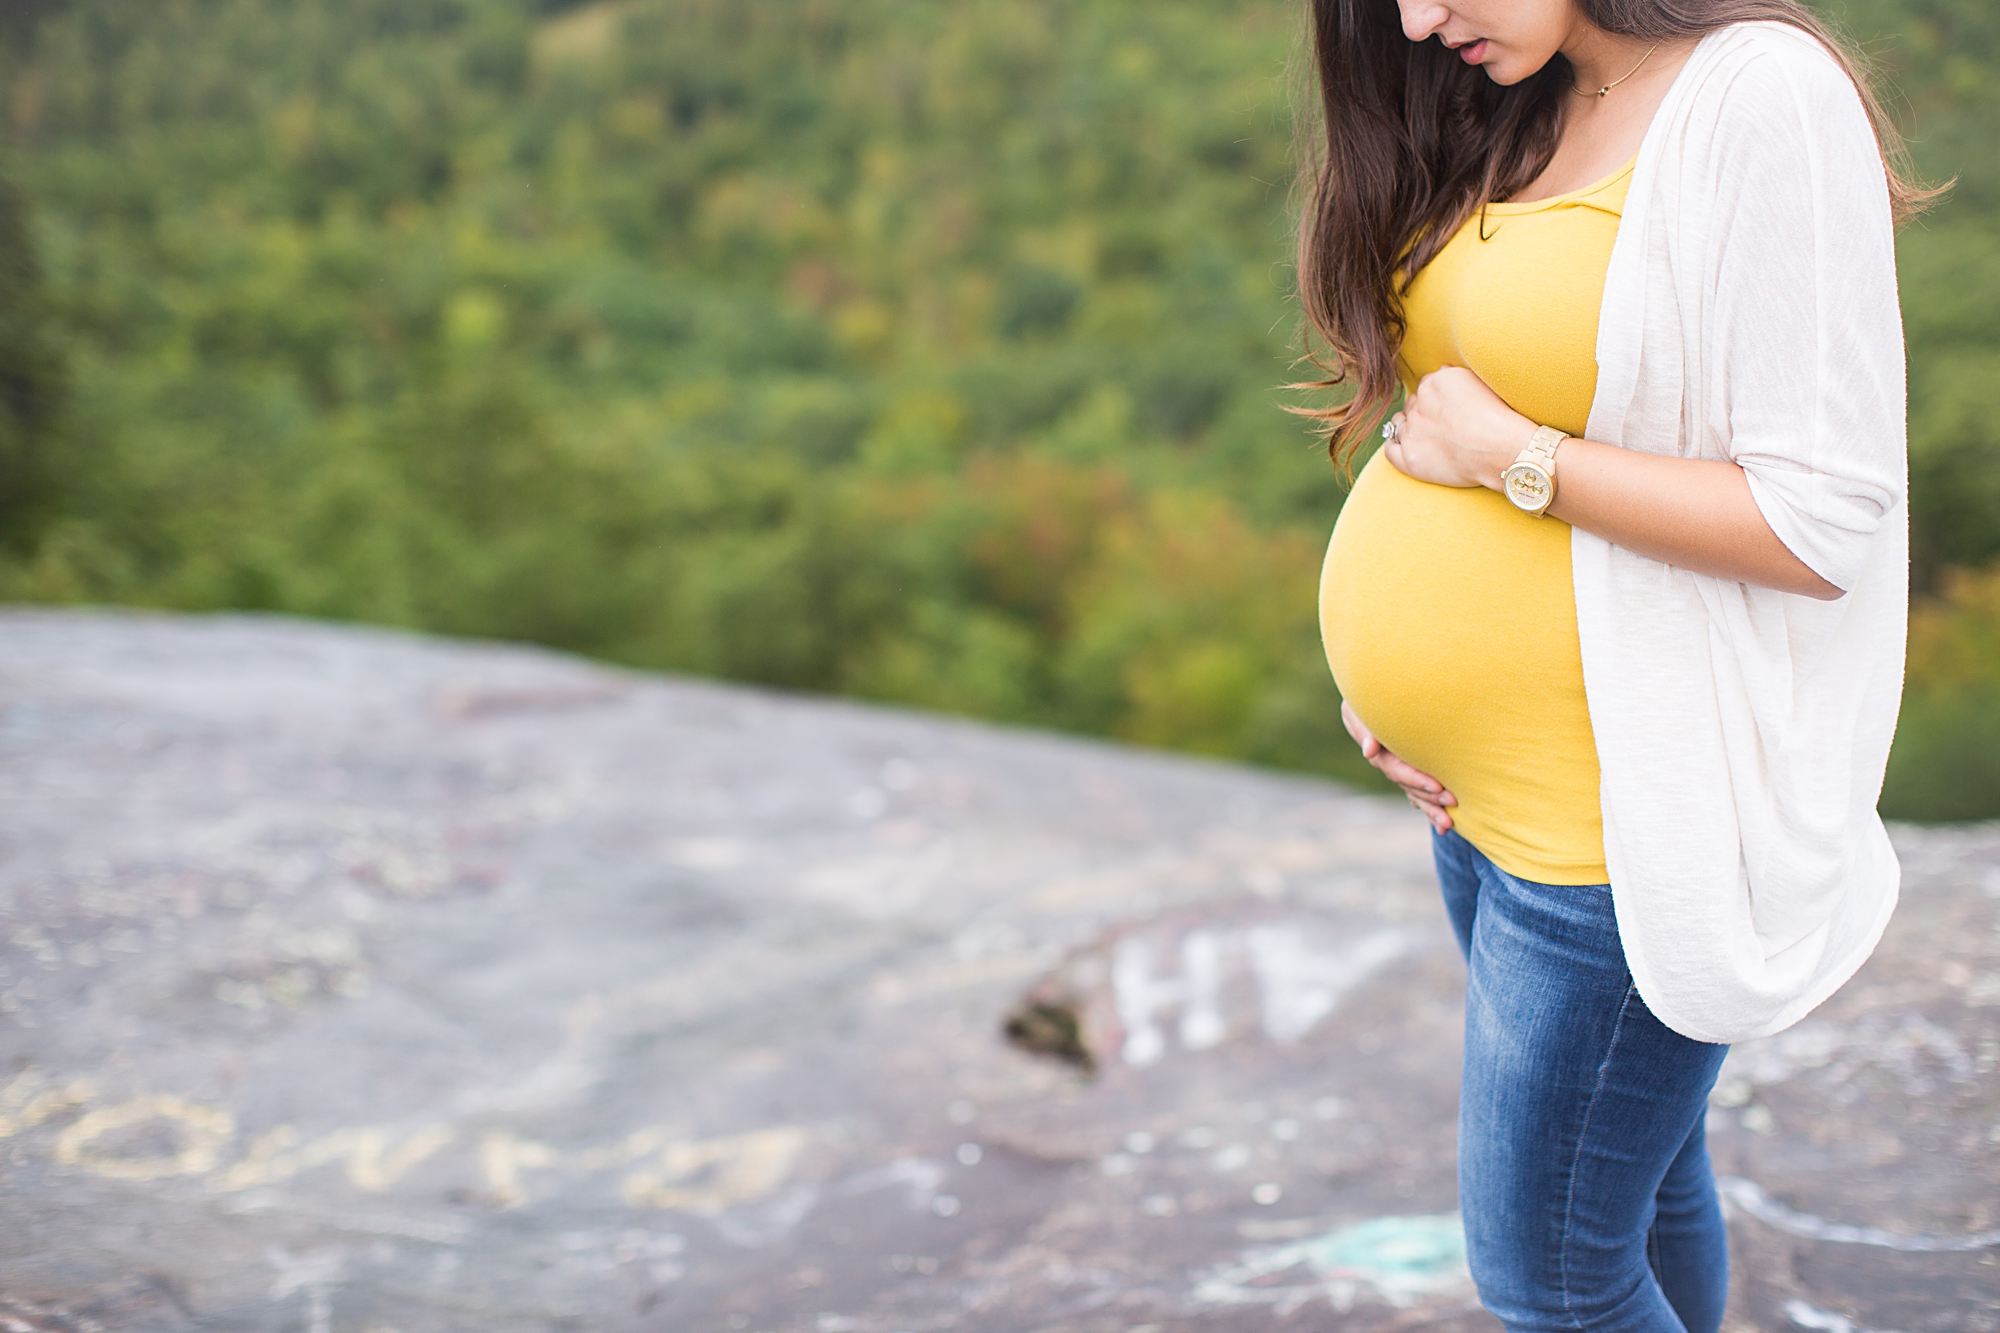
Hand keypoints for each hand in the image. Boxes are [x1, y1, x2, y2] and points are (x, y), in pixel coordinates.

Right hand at [1340, 699, 1456, 832]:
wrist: (1376, 695)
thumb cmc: (1371, 696)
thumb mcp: (1361, 708)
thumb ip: (1366, 727)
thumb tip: (1369, 751)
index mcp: (1379, 751)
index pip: (1398, 769)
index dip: (1417, 779)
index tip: (1438, 787)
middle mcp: (1387, 764)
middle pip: (1408, 787)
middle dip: (1430, 799)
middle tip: (1452, 807)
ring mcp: (1398, 768)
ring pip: (1414, 793)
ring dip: (1430, 809)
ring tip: (1448, 825)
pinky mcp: (1409, 768)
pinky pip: (1417, 792)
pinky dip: (1428, 806)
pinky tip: (1441, 824)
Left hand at [1380, 365, 1534, 490]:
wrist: (1498, 448)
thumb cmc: (1496, 415)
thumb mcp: (1478, 382)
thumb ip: (1454, 375)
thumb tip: (1442, 371)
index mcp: (1433, 384)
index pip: (1425, 387)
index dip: (1434, 399)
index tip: (1446, 409)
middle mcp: (1417, 406)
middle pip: (1411, 406)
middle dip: (1421, 413)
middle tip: (1439, 426)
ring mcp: (1411, 433)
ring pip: (1398, 426)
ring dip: (1406, 429)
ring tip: (1423, 438)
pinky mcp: (1409, 459)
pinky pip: (1390, 450)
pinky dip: (1394, 448)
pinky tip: (1403, 449)